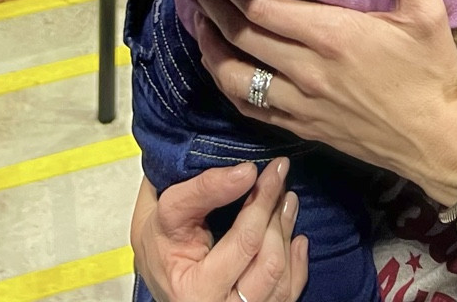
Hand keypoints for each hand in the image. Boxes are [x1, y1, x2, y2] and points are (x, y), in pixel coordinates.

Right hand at [129, 158, 306, 301]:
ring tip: (287, 198)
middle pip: (266, 259)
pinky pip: (287, 294)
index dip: (259, 201)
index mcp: (195, 290)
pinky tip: (296, 237)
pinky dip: (297, 264)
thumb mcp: (166, 214)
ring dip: (287, 230)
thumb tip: (246, 171)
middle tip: (278, 173)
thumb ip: (199, 192)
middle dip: (274, 210)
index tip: (261, 168)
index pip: (242, 241)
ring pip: (280, 276)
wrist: (160, 277)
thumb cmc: (161, 244)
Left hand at [191, 0, 456, 209]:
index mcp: (331, 34)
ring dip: (210, 46)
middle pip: (240, 34)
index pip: (261, 6)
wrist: (435, 142)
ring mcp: (299, 103)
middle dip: (212, 3)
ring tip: (198, 19)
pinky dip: (227, 85)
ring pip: (235, 75)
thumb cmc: (431, 71)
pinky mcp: (301, 127)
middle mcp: (306, 69)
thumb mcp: (426, 9)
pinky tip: (221, 67)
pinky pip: (250, 108)